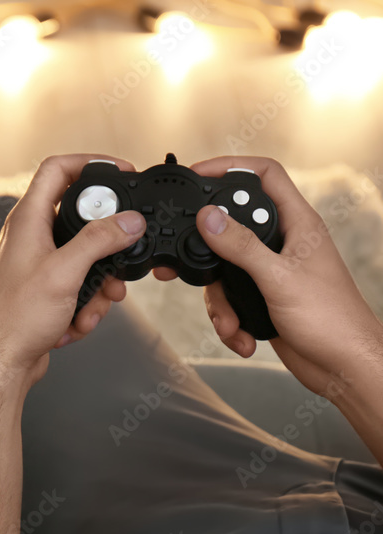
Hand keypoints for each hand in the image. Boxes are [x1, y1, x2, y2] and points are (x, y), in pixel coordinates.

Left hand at [0, 155, 146, 386]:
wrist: (0, 362)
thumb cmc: (16, 317)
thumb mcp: (65, 272)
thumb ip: (99, 241)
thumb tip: (128, 220)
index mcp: (27, 219)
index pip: (57, 169)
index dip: (90, 162)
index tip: (120, 170)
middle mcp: (30, 235)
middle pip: (82, 218)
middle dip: (106, 244)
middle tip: (119, 259)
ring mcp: (37, 262)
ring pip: (85, 257)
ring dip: (98, 284)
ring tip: (92, 306)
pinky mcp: (45, 288)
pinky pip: (79, 285)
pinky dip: (85, 304)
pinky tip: (75, 323)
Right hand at [190, 156, 382, 395]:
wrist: (344, 367)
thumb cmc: (333, 320)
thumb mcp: (279, 279)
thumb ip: (241, 246)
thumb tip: (209, 218)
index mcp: (298, 224)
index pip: (265, 175)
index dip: (230, 166)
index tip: (198, 173)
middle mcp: (284, 242)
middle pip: (232, 223)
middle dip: (210, 247)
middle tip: (189, 250)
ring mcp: (271, 269)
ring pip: (224, 266)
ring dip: (220, 298)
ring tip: (231, 320)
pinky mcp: (262, 294)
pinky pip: (229, 295)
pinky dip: (228, 318)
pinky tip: (241, 334)